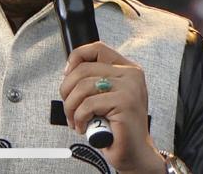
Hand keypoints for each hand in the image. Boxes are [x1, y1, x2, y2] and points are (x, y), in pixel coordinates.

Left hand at [60, 42, 163, 173]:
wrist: (135, 154)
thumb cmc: (118, 127)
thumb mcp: (106, 96)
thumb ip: (95, 79)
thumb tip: (69, 69)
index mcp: (128, 69)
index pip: (97, 49)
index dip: (77, 58)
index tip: (67, 74)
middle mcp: (131, 75)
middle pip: (84, 69)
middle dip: (67, 90)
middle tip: (68, 106)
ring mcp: (130, 88)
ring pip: (83, 87)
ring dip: (71, 107)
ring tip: (74, 120)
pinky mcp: (125, 103)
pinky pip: (88, 104)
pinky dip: (79, 118)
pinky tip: (82, 126)